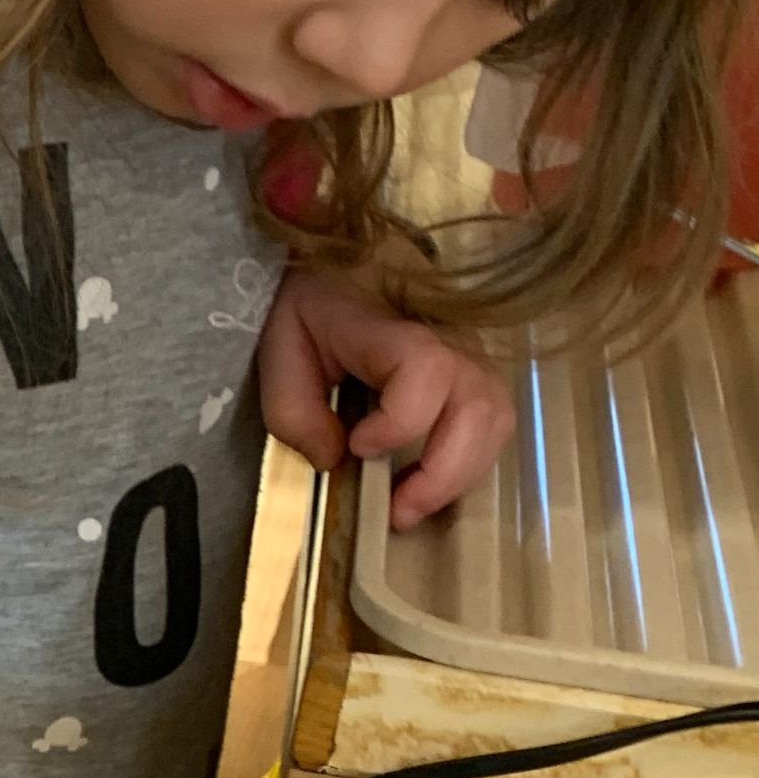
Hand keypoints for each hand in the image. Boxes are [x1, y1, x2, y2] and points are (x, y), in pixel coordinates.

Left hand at [258, 267, 515, 527]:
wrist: (341, 265)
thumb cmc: (310, 308)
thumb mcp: (280, 352)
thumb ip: (295, 411)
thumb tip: (333, 461)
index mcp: (392, 325)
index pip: (425, 370)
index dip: (401, 421)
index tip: (359, 446)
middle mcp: (448, 337)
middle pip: (480, 407)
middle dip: (442, 474)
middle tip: (396, 511)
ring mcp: (471, 353)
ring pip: (497, 420)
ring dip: (460, 475)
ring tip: (410, 503)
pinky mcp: (478, 372)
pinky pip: (494, 423)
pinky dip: (467, 462)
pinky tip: (425, 480)